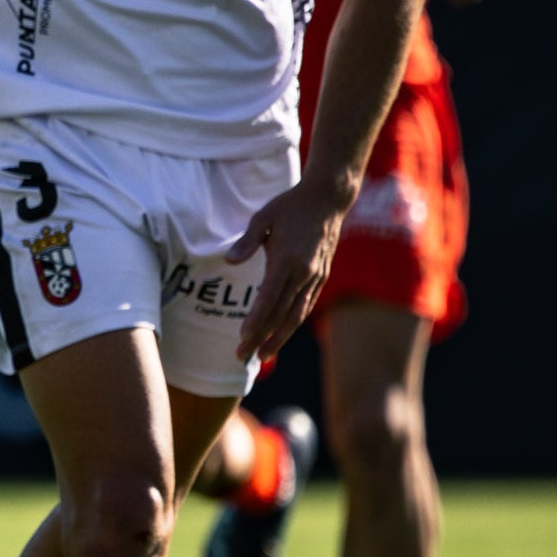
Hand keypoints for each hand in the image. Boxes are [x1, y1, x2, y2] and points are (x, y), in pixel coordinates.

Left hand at [232, 179, 346, 364]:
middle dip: (262, 338)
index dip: (256, 320)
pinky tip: (281, 334)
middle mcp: (304, 273)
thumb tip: (229, 261)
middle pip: (281, 314)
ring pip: (296, 315)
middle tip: (243, 357)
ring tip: (262, 357)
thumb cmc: (289, 206)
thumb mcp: (263, 217)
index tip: (242, 337)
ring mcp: (315, 276)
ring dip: (279, 338)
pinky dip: (293, 323)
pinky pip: (306, 306)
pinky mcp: (321, 276)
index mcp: (287, 260)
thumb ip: (247, 242)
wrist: (327, 199)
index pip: (269, 298)